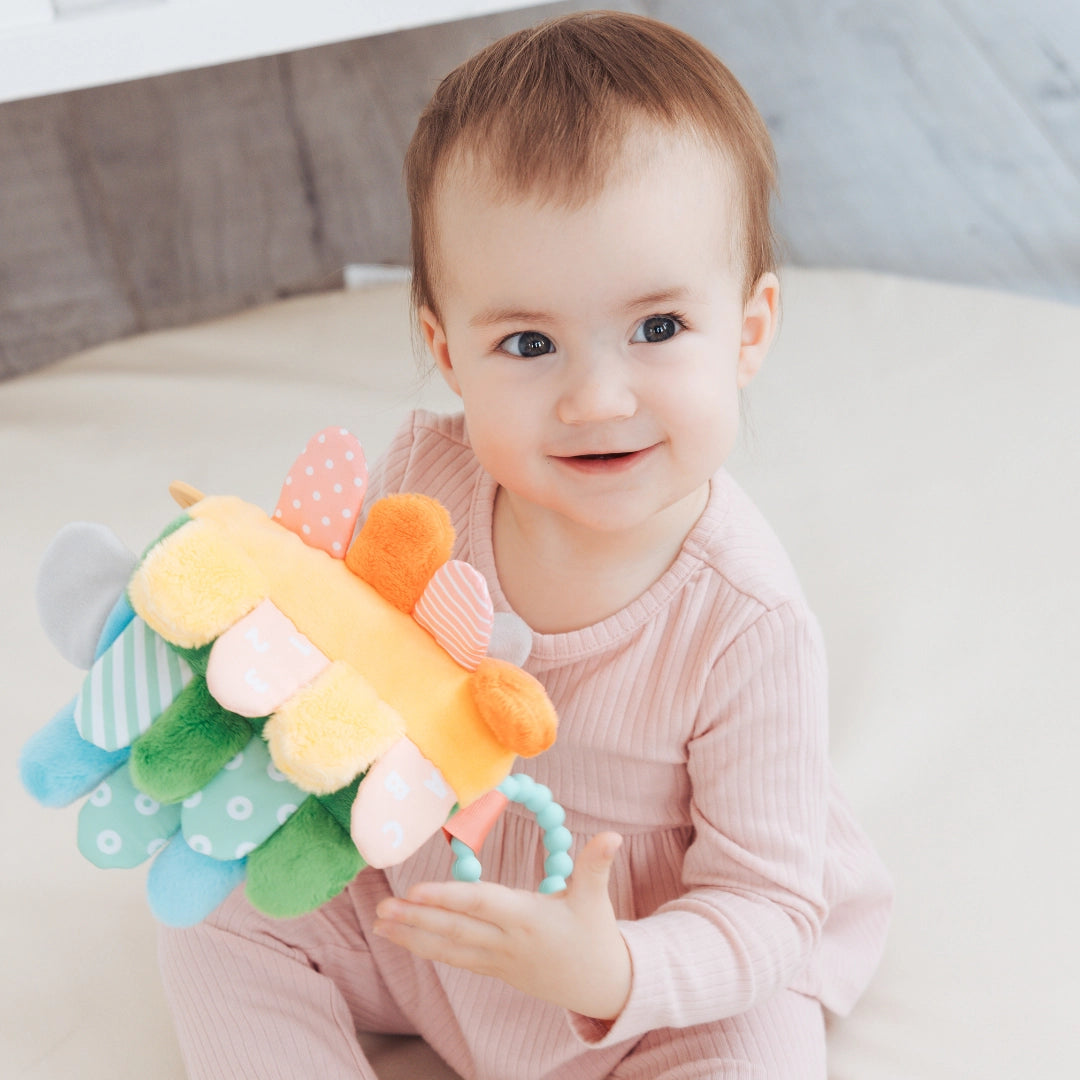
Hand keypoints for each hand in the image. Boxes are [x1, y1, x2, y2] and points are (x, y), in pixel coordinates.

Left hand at [373, 832, 631, 1020]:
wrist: (601, 987)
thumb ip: (596, 864)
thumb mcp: (596, 898)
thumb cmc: (596, 935)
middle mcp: (506, 943)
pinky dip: (428, 948)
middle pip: (454, 931)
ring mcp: (497, 961)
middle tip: (380, 909)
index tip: (414, 892)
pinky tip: (404, 938)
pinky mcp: (494, 970)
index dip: (447, 898)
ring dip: (411, 937)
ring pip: (448, 949)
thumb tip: (613, 835)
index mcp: (527, 919)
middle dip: (415, 920)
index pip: (480, 905)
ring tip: (380, 924)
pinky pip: (455, 958)